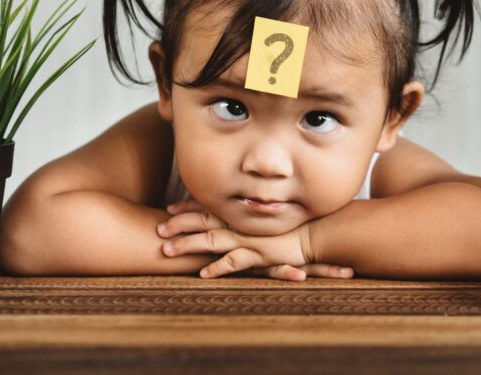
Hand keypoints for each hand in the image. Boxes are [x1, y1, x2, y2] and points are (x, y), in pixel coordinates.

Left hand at [157, 200, 353, 280]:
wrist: (321, 230)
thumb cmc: (300, 223)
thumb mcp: (273, 216)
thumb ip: (257, 215)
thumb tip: (247, 213)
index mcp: (245, 212)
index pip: (212, 207)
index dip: (190, 208)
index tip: (170, 209)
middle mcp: (244, 223)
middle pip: (205, 220)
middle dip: (180, 224)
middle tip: (159, 228)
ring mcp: (249, 238)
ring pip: (211, 239)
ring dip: (188, 244)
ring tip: (167, 250)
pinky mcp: (259, 254)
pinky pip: (234, 261)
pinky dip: (218, 267)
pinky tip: (203, 274)